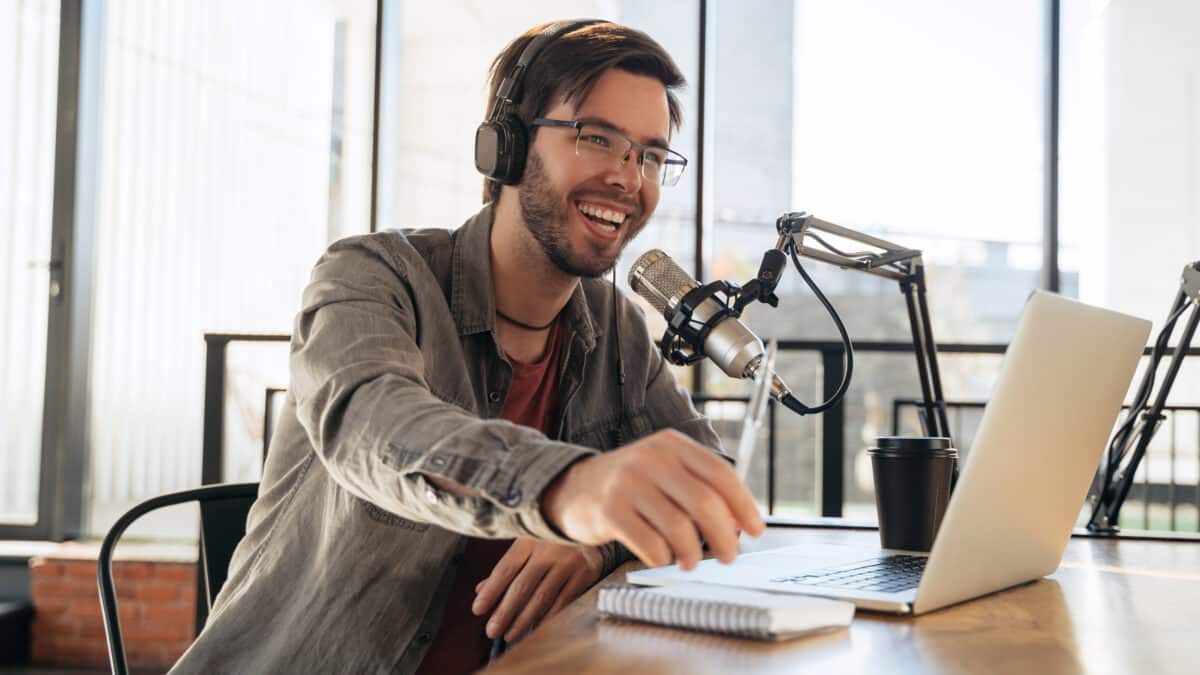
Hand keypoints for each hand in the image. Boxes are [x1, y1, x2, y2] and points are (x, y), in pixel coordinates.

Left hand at [472, 538, 603, 641]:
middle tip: (492, 631)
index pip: (506, 568)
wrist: (590, 523)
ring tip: (510, 635)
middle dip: (505, 611)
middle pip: (522, 586)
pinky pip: (563, 602)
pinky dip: (548, 618)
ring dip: (524, 620)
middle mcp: (548, 549)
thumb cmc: (551, 539)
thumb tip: (480, 590)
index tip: (478, 610)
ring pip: (542, 597)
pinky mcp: (584, 573)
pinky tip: (536, 629)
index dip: (491, 591)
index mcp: (529, 540)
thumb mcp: (527, 545)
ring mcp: (567, 562)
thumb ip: (506, 568)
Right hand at [541, 429, 764, 570]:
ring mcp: (628, 483)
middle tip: (730, 556)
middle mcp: (651, 458)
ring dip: (693, 553)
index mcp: (672, 445)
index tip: (756, 530)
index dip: (744, 505)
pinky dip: (663, 558)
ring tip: (691, 561)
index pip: (720, 474)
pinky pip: (650, 545)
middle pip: (705, 502)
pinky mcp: (610, 511)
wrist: (574, 487)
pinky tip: (662, 557)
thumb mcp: (665, 471)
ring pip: (680, 528)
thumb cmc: (632, 486)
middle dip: (725, 536)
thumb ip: (700, 488)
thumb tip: (740, 525)